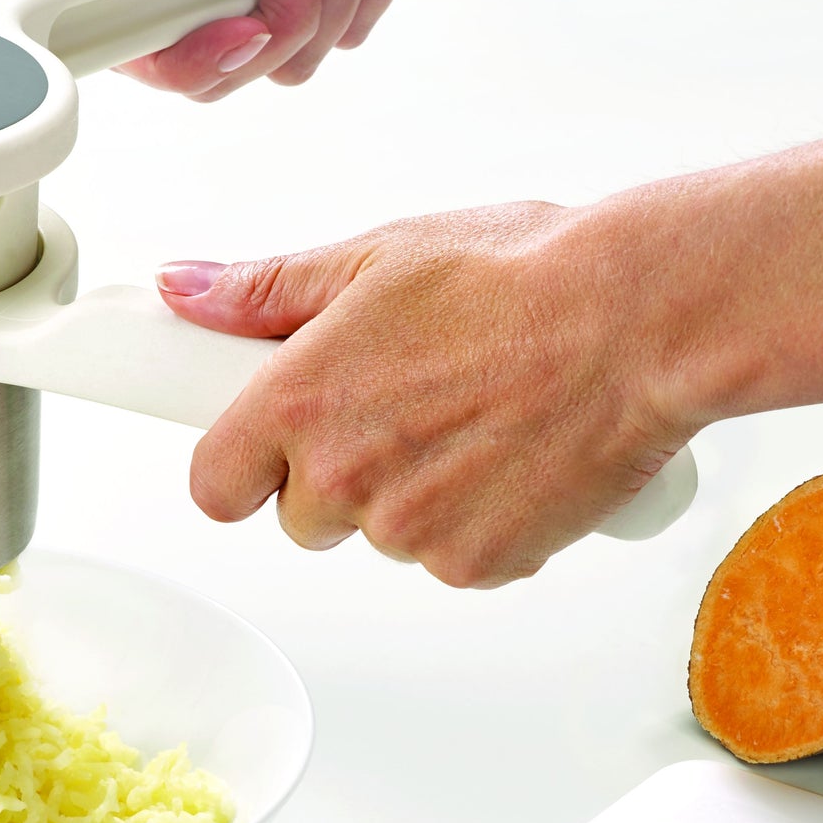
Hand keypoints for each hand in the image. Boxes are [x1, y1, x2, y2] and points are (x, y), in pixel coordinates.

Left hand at [155, 204, 696, 585]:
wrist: (637, 322)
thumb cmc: (520, 276)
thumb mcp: (376, 258)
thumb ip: (266, 290)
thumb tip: (184, 289)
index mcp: (299, 400)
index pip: (212, 485)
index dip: (240, 465)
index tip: (267, 445)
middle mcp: (342, 476)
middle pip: (300, 517)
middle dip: (337, 475)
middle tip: (403, 409)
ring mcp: (408, 532)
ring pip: (380, 536)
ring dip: (411, 497)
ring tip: (476, 419)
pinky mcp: (476, 565)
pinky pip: (451, 559)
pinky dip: (476, 522)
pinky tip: (513, 457)